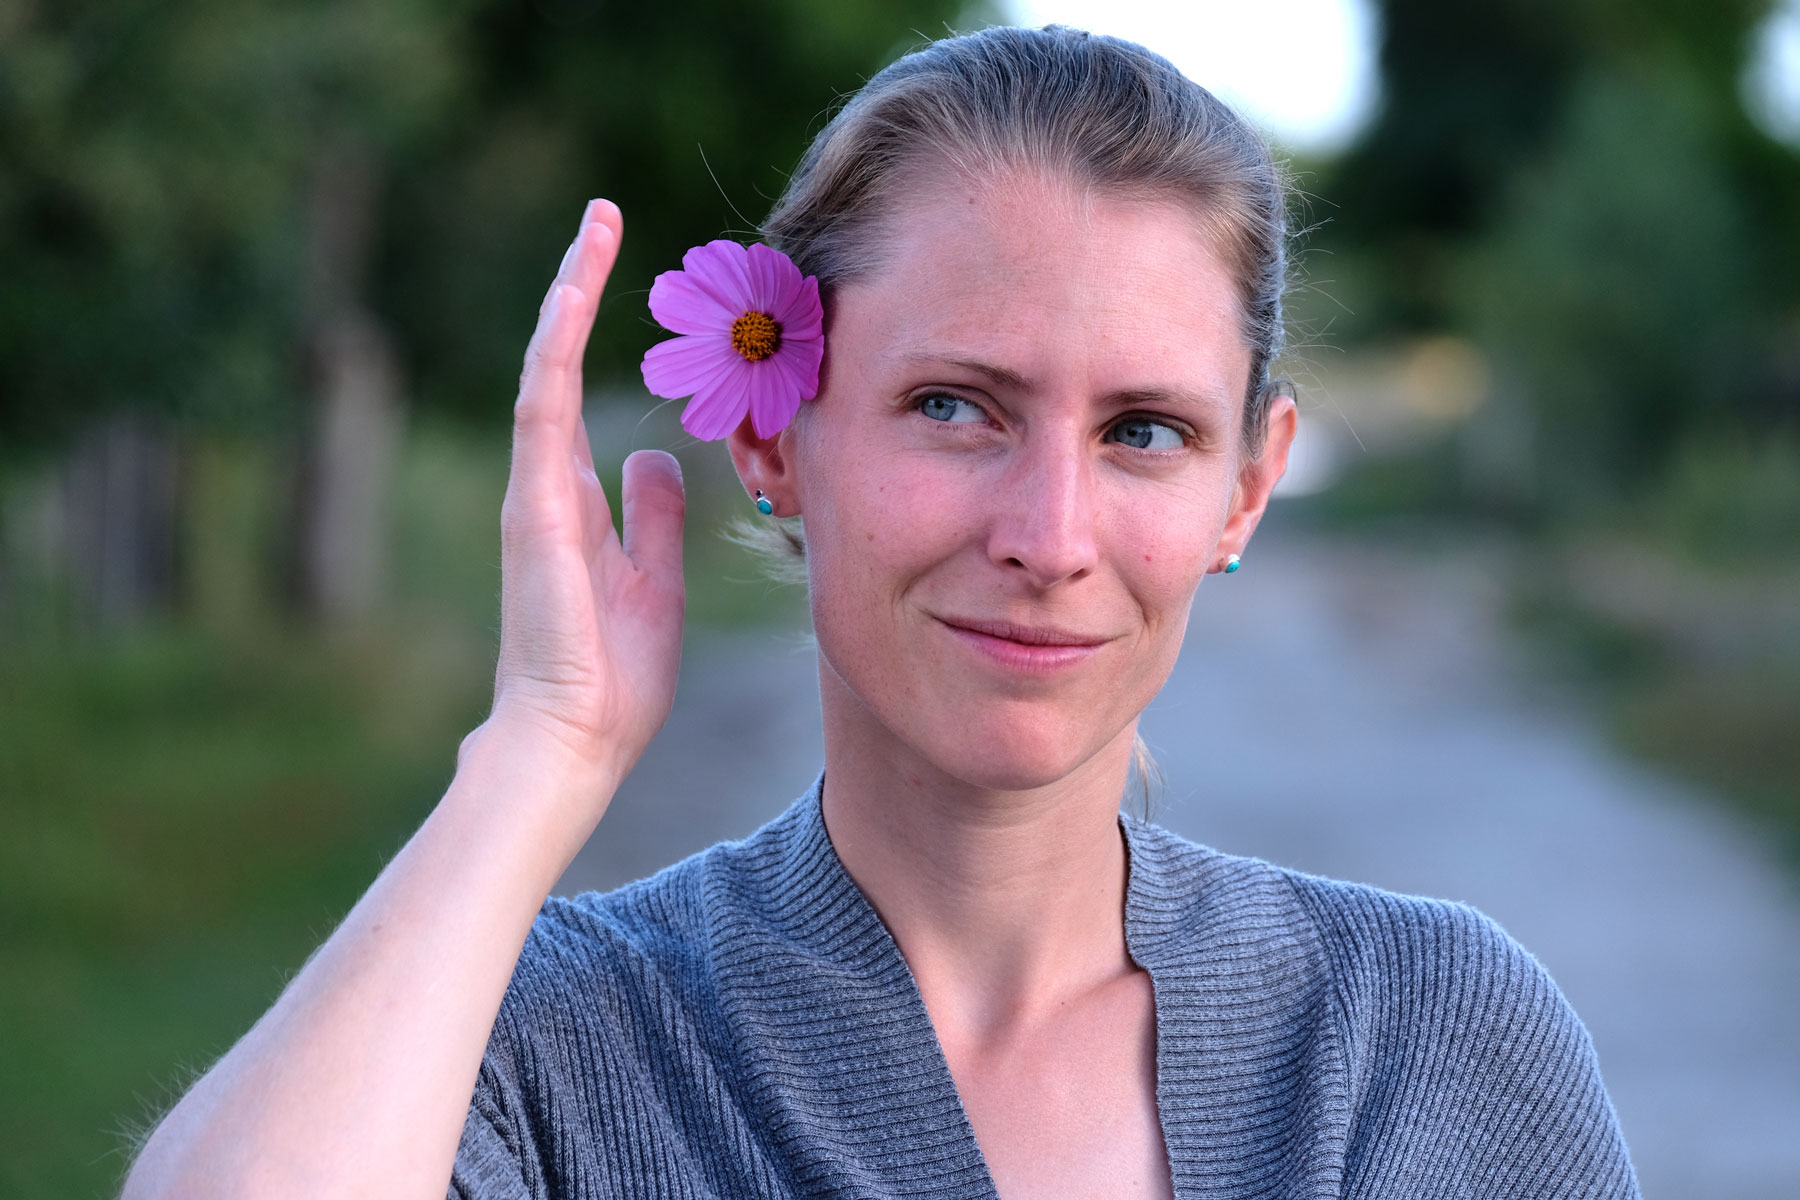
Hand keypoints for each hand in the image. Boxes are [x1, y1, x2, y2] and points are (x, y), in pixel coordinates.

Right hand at [484, 199, 685, 790]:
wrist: (577, 740)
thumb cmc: (614, 675)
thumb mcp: (653, 579)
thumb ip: (651, 516)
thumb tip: (655, 455)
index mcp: (571, 500)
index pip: (577, 393)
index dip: (592, 331)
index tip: (616, 273)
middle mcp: (544, 485)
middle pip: (553, 362)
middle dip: (576, 288)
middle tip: (599, 216)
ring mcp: (534, 494)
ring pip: (544, 369)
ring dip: (566, 296)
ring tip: (592, 229)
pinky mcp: (535, 510)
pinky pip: (543, 410)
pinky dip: (554, 348)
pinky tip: (572, 295)